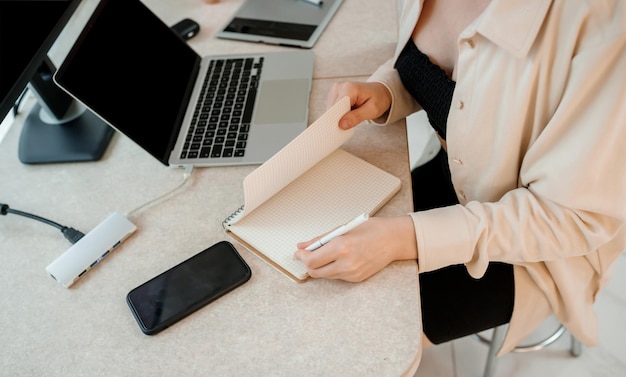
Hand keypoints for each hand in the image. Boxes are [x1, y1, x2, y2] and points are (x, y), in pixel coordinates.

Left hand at [293, 216, 417, 281]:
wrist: (394, 240)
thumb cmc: (372, 230)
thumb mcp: (343, 229)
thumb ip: (321, 239)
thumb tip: (303, 245)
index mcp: (341, 247)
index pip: (311, 260)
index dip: (301, 257)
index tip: (299, 252)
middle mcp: (346, 263)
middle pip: (315, 272)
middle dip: (308, 263)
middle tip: (308, 254)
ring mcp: (352, 273)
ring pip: (325, 275)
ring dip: (320, 266)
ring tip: (325, 253)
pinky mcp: (357, 279)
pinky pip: (337, 276)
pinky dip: (332, 268)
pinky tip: (339, 258)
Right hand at [327, 81, 391, 129]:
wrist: (379, 91)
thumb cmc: (378, 99)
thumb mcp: (372, 110)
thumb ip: (356, 117)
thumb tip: (341, 125)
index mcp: (350, 88)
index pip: (337, 107)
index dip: (337, 119)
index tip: (340, 129)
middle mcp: (340, 87)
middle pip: (332, 109)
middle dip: (338, 119)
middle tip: (348, 126)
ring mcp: (336, 89)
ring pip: (330, 110)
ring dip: (338, 117)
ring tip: (351, 118)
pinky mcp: (335, 94)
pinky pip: (332, 108)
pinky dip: (338, 114)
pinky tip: (347, 115)